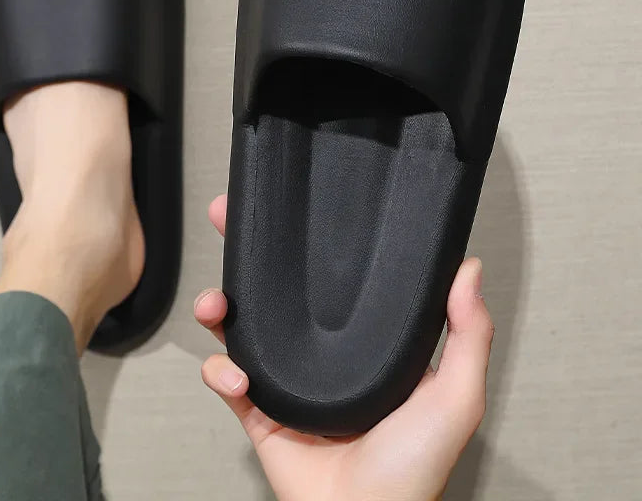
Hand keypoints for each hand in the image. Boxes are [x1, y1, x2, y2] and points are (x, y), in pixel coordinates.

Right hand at [194, 195, 493, 500]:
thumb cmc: (414, 471)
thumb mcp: (455, 397)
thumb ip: (468, 335)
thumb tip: (469, 268)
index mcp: (363, 345)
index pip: (332, 281)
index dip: (310, 245)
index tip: (294, 212)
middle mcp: (321, 357)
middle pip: (276, 293)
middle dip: (247, 258)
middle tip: (229, 223)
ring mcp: (288, 382)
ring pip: (241, 327)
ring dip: (218, 308)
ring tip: (215, 305)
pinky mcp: (260, 410)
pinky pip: (226, 378)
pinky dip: (219, 371)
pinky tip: (235, 374)